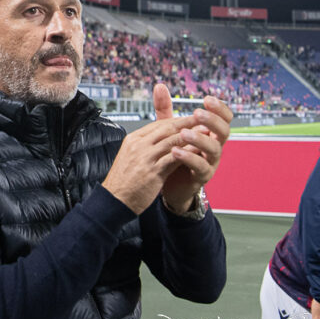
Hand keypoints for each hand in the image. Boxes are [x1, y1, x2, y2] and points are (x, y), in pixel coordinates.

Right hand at [102, 84, 198, 213]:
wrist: (115, 200)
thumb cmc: (124, 181)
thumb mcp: (131, 157)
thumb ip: (145, 147)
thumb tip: (161, 139)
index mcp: (133, 140)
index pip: (157, 124)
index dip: (176, 121)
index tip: (189, 119)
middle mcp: (138, 145)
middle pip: (166, 128)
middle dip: (186, 123)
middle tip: (202, 118)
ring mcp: (145, 158)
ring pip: (171, 141)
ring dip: (190, 136)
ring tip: (204, 132)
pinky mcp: (152, 172)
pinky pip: (173, 159)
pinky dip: (187, 153)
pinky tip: (198, 151)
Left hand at [159, 87, 231, 211]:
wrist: (168, 183)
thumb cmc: (173, 152)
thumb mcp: (168, 129)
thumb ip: (165, 109)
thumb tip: (159, 85)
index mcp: (209, 132)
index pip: (223, 117)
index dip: (219, 108)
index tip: (207, 99)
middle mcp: (214, 146)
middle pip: (224, 131)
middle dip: (213, 120)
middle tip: (198, 113)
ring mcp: (210, 162)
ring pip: (214, 149)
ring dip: (200, 139)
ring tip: (183, 133)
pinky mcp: (201, 176)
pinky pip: (201, 166)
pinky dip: (189, 158)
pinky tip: (175, 151)